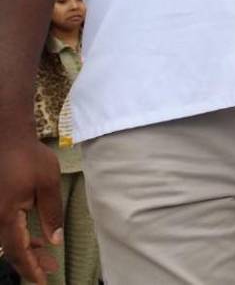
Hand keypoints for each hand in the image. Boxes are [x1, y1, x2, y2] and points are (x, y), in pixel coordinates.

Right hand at [0, 136, 63, 283]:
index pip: (17, 251)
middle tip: (51, 269)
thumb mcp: (47, 183)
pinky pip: (6, 229)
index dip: (30, 267)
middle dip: (30, 262)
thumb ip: (51, 213)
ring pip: (8, 240)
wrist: (7, 137)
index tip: (42, 281)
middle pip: (10, 249)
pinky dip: (20, 237)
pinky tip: (36, 239)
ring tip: (48, 258)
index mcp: (6, 216)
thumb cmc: (29, 157)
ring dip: (27, 250)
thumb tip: (55, 240)